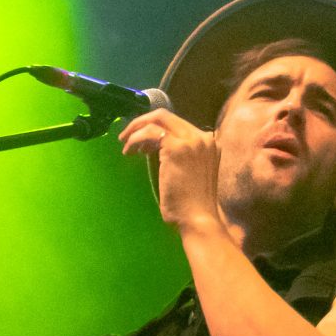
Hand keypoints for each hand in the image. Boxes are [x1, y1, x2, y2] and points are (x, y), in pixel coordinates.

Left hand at [116, 108, 224, 234]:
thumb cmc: (192, 205)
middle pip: (165, 116)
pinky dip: (135, 139)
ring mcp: (191, 141)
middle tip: (126, 136)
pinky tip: (129, 152)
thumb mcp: (191, 173)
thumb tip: (154, 146)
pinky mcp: (176, 147)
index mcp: (209, 143)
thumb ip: (181, 157)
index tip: (142, 142)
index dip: (155, 129)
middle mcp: (203, 137)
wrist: (198, 219)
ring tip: (126, 147)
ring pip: (156, 120)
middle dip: (142, 123)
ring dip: (136, 131)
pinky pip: (149, 133)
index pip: (177, 124)